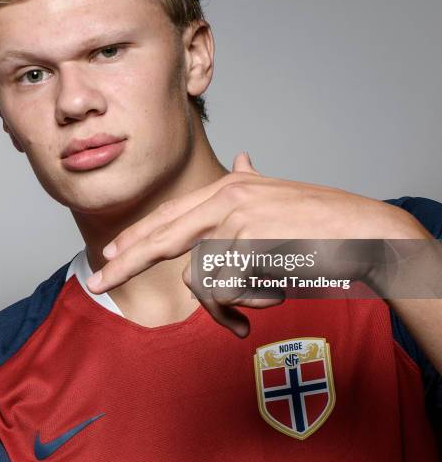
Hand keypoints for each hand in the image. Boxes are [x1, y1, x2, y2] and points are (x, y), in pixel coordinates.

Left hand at [86, 152, 424, 336]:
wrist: (363, 230)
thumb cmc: (319, 220)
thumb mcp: (278, 194)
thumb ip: (252, 179)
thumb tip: (242, 155)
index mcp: (229, 188)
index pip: (170, 213)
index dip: (139, 233)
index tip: (113, 252)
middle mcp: (227, 198)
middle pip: (162, 235)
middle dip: (127, 262)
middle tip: (98, 282)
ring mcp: (238, 220)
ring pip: (200, 276)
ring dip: (225, 304)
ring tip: (256, 306)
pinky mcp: (250, 243)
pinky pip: (226, 288)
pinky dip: (245, 303)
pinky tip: (273, 295)